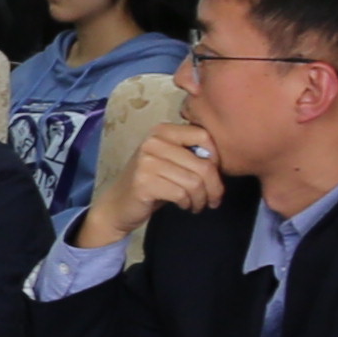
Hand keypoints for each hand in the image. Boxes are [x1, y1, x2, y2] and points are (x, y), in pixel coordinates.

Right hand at [85, 123, 220, 248]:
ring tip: (198, 205)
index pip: (203, 135)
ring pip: (194, 182)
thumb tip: (219, 162)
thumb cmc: (151, 183)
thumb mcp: (170, 161)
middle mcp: (153, 141)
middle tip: (214, 200)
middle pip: (202, 163)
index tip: (214, 174)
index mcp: (162, 131)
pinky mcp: (144, 182)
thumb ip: (190, 155)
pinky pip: (180, 193)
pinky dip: (187, 203)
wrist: (118, 204)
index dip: (216, 157)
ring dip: (201, 199)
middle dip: (214, 187)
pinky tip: (184, 206)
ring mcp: (146, 161)